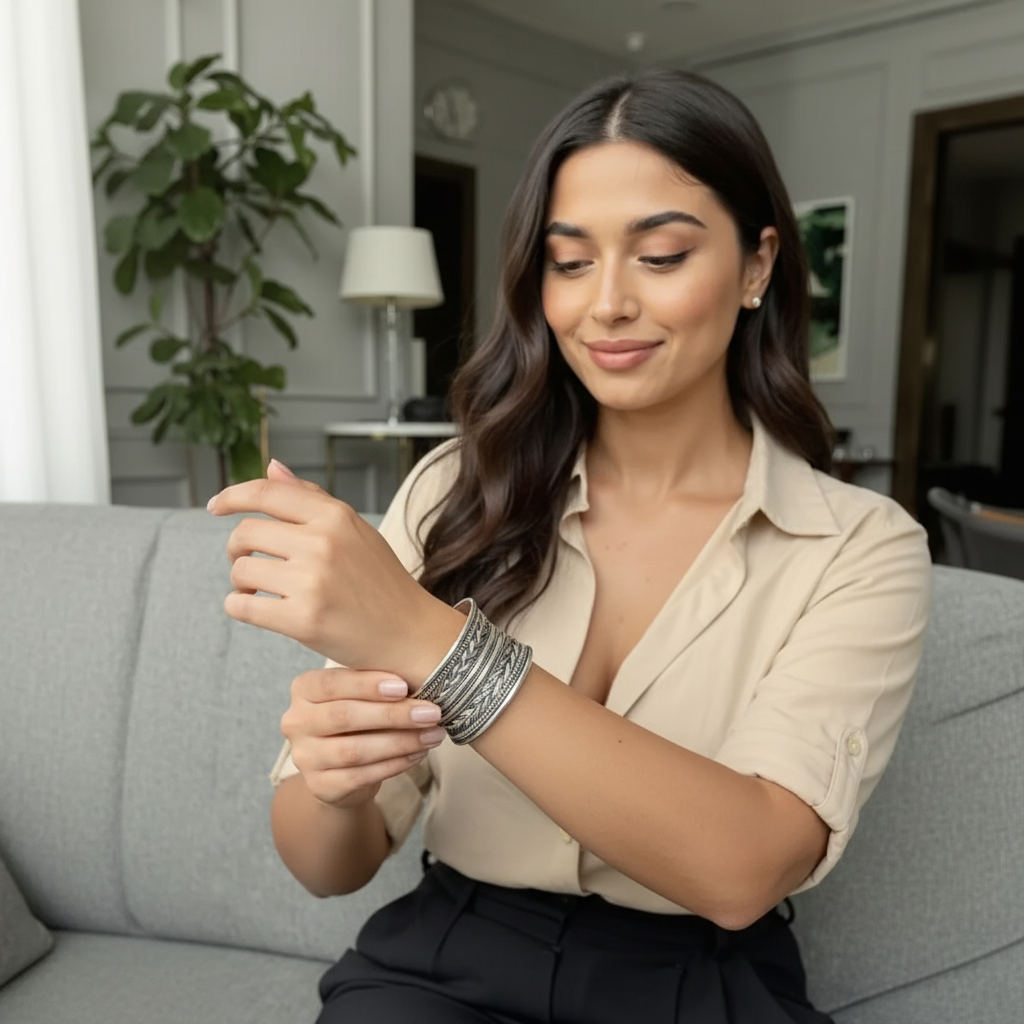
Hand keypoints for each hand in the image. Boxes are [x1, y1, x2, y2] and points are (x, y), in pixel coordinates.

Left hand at [208, 460, 461, 681]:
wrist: (411, 633)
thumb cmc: (381, 582)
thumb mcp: (354, 529)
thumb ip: (312, 499)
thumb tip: (273, 465)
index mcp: (335, 516)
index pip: (267, 493)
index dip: (233, 495)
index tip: (216, 505)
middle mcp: (323, 543)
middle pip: (246, 533)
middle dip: (237, 550)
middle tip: (249, 564)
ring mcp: (312, 581)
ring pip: (242, 570)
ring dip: (242, 582)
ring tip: (261, 591)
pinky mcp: (303, 619)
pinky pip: (242, 606)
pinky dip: (240, 607)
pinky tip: (259, 609)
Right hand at [283, 667, 443, 808]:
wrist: (342, 768)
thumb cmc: (358, 717)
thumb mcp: (360, 693)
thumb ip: (377, 682)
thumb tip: (418, 676)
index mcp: (303, 689)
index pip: (331, 683)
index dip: (367, 685)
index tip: (403, 686)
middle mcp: (296, 722)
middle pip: (344, 716)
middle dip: (392, 714)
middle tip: (431, 712)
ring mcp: (305, 757)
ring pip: (354, 750)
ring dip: (400, 742)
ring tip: (432, 734)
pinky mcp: (320, 786)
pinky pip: (361, 776)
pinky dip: (395, 764)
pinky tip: (418, 754)